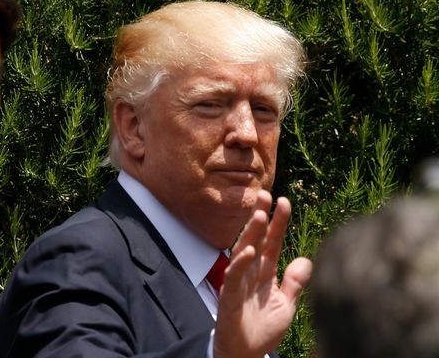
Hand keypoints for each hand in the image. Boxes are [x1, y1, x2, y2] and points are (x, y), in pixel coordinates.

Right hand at [212, 190, 312, 357]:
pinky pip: (233, 277)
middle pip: (256, 240)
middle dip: (261, 217)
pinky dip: (240, 264)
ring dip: (251, 233)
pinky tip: (249, 251)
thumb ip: (294, 282)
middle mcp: (251, 274)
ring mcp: (238, 284)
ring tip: (260, 215)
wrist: (246, 355)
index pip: (272, 242)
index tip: (285, 201)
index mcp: (265, 273)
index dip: (278, 223)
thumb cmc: (262, 330)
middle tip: (266, 195)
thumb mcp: (286, 305)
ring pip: (243, 252)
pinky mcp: (229, 298)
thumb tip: (306, 260)